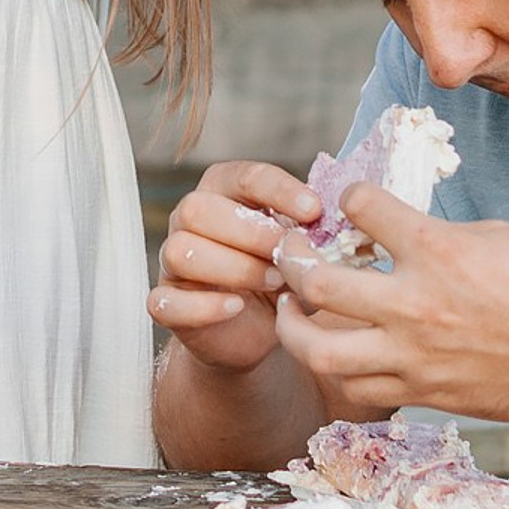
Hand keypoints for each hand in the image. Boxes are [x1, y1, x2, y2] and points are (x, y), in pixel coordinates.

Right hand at [149, 161, 322, 375]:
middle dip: (250, 232)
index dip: (279, 190)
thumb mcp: (298, 251)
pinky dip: (204, 305)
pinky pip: (165, 302)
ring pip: (181, 251)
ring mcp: (172, 263)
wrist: (252, 332)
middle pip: (198, 208)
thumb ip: (312, 234)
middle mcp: (189, 220)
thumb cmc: (277, 277)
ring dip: (233, 266)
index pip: (244, 177)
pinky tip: (236, 306)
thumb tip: (343, 224)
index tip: (315, 211)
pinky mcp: (168, 303)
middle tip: (288, 255)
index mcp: (222, 192)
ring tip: (272, 282)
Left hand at [271, 185, 508, 422]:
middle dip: (293, 263)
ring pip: (322, 353)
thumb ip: (436, 235)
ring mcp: (417, 358)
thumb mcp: (494, 235)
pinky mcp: (427, 395)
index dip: (351, 197)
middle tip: (290, 254)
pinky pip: (362, 389)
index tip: (351, 201)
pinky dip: (342, 369)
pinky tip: (340, 351)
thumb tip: (398, 233)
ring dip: (297, 329)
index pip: (362, 207)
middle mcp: (416, 305)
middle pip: (318, 285)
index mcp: (437, 251)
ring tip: (293, 311)